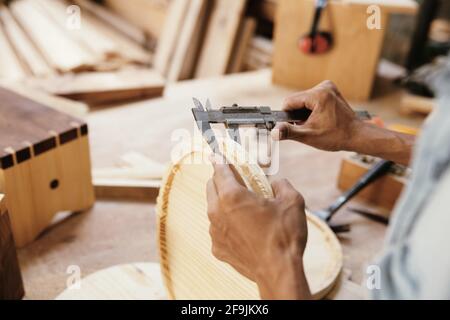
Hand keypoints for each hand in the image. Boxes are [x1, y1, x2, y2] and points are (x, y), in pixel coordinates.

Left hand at [206, 159, 310, 298]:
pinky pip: (218, 229)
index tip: (216, 153)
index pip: (219, 170)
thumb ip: (281, 184)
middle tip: (236, 179)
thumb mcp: (292, 201)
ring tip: (243, 207)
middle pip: (211, 187)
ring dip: (224, 202)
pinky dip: (227, 224)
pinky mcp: (217, 248)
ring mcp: (215, 232)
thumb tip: (275, 182)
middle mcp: (217, 212)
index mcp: (232, 196)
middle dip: (221, 179)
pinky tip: (244, 229)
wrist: (279, 272)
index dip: (219, 159)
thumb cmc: (285, 236)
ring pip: (213, 208)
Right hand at [272, 80, 361, 151]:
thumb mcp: (309, 136)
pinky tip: (320, 118)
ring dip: (304, 112)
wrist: (357, 135)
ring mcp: (328, 87)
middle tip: (309, 126)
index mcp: (318, 95)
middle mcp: (324, 87)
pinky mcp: (330, 90)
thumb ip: (289, 132)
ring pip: (304, 100)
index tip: (295, 126)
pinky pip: (312, 98)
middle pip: (297, 100)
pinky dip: (312, 109)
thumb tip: (274, 132)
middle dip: (298, 114)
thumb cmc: (336, 136)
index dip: (288, 116)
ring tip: (316, 123)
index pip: (289, 101)